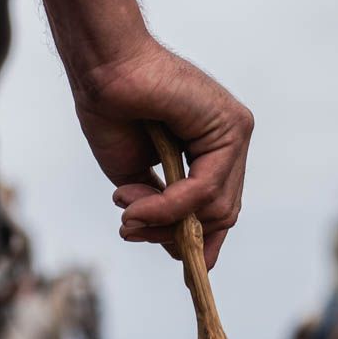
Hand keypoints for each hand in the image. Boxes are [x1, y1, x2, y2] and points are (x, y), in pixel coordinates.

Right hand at [72, 40, 252, 267]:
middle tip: (134, 231)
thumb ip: (160, 206)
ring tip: (129, 218)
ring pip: (216, 206)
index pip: (218, 208)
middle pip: (221, 212)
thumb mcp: (137, 176)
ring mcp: (234, 132)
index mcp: (210, 150)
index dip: (202, 242)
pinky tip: (140, 208)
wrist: (103, 69)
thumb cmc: (112, 111)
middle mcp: (229, 141)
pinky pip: (206, 188)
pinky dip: (171, 206)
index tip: (185, 269)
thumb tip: (177, 246)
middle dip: (177, 234)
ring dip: (166, 222)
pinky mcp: (231, 126)